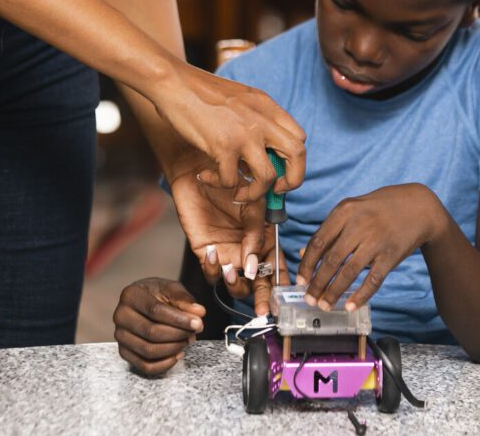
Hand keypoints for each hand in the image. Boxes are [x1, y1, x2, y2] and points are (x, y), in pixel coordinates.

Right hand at [113, 278, 205, 375]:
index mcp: (131, 295)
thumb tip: (199, 312)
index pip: (155, 311)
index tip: (197, 323)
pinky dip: (164, 364)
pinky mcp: (124, 352)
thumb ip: (184, 299)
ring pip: (148, 351)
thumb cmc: (157, 294)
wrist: (144, 301)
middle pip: (151, 332)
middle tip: (194, 332)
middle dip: (178, 335)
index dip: (179, 319)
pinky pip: (145, 366)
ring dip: (173, 348)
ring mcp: (120, 336)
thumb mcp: (171, 289)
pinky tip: (178, 354)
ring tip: (187, 340)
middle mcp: (120, 316)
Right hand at [152, 65, 305, 201]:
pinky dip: (219, 184)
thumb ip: (257, 119)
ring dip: (254, 192)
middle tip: (275, 190)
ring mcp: (244, 134)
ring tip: (237, 191)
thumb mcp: (240, 98)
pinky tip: (207, 176)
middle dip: (292, 180)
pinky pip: (231, 180)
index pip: (299, 138)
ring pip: (268, 177)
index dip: (295, 161)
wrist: (174, 82)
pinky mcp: (223, 146)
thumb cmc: (200, 92)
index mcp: (268, 107)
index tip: (279, 171)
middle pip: (297, 155)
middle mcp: (262, 120)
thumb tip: (263, 151)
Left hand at [167, 149, 268, 289]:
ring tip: (231, 271)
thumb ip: (256, 234)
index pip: (277, 268)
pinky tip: (211, 253)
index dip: (280, 285)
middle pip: (258, 283)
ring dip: (236, 285)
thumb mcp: (253, 204)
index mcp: (265, 240)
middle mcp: (248, 251)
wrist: (200, 170)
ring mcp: (227, 254)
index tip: (280, 300)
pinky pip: (210, 273)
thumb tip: (252, 264)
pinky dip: (211, 269)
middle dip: (261, 298)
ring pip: (235, 284)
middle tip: (261, 310)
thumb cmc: (232, 181)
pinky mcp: (205, 253)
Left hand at [297, 184, 448, 311]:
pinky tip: (350, 305)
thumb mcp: (352, 211)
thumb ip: (329, 232)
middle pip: (331, 260)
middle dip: (317, 283)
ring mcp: (376, 240)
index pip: (318, 242)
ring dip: (334, 292)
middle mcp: (359, 225)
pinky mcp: (391, 255)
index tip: (301, 280)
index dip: (307, 264)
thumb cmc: (380, 209)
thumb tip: (303, 254)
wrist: (419, 207)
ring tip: (324, 304)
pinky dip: (360, 295)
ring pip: (349, 272)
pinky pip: (373, 280)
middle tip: (309, 298)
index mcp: (344, 211)